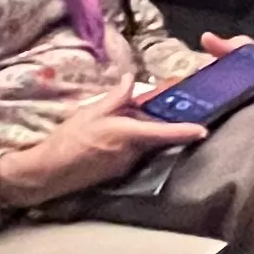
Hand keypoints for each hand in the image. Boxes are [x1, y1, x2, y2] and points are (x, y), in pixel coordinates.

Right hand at [0, 90, 204, 206]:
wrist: (51, 171)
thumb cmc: (69, 140)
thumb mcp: (90, 112)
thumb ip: (115, 98)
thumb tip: (131, 82)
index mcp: (127, 135)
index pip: (163, 132)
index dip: (185, 131)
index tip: (203, 129)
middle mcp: (132, 152)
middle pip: (155, 135)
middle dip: (158, 119)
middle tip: (154, 100)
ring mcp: (127, 164)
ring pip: (145, 143)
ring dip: (143, 128)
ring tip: (127, 112)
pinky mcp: (120, 171)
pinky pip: (134, 151)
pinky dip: (133, 139)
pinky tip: (116, 130)